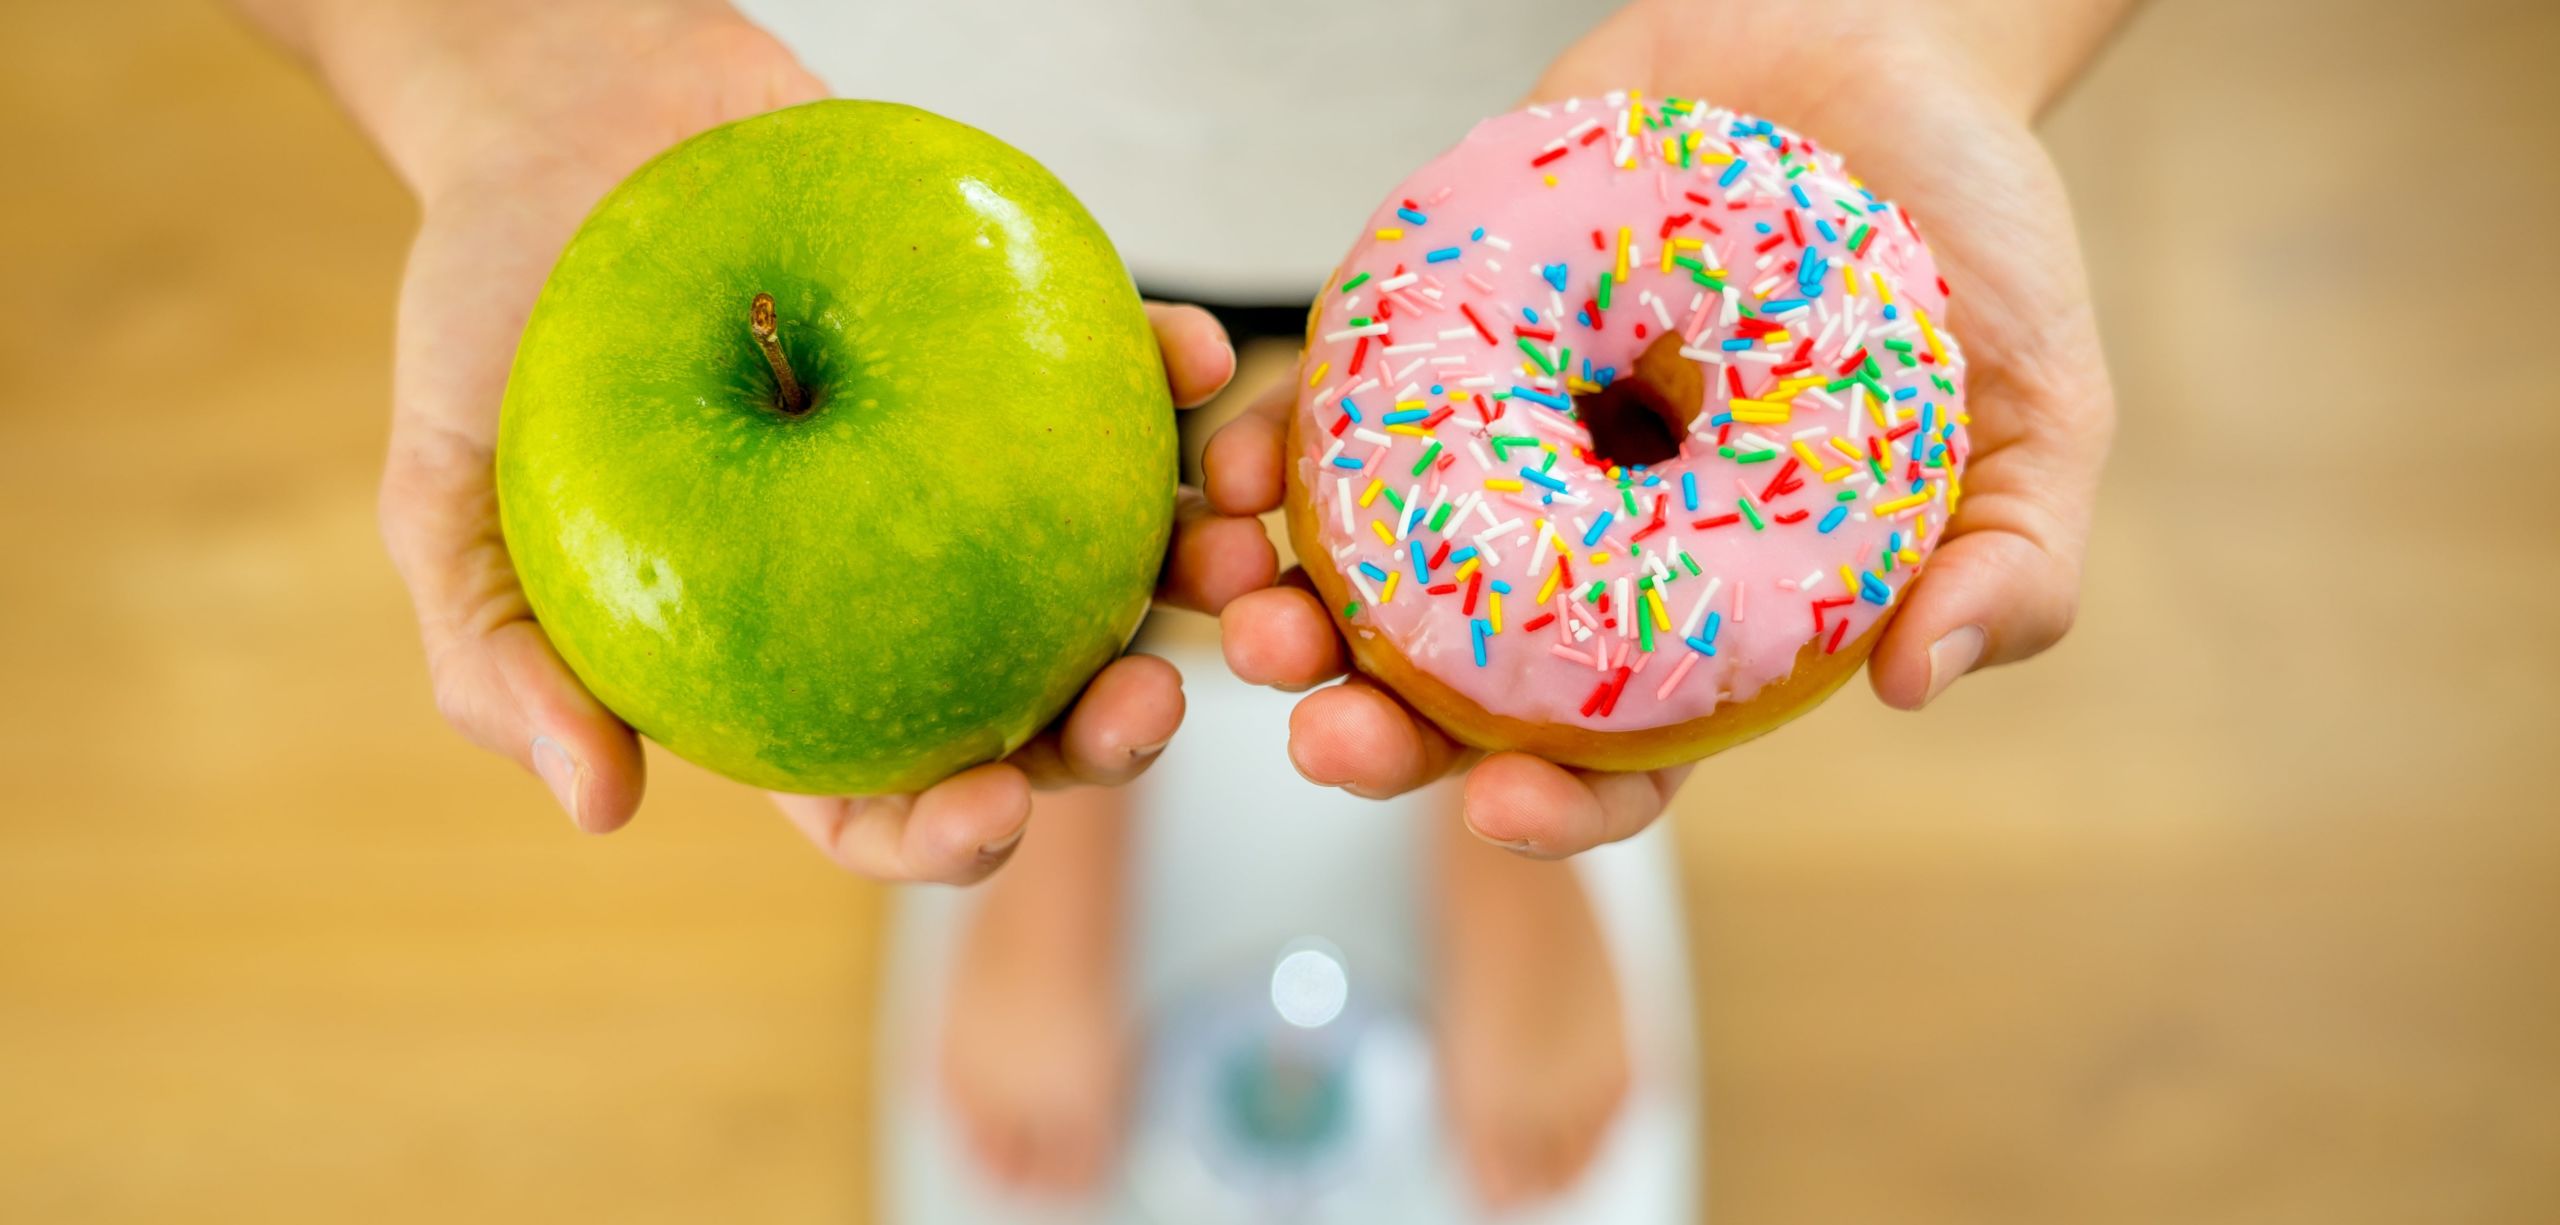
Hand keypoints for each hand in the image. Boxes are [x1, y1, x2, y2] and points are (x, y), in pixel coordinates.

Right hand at [354, 7, 1269, 880]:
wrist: (563, 110)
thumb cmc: (496, 312)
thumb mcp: (444, 496)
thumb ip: (501, 660)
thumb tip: (603, 810)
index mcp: (780, 661)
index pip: (877, 792)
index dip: (945, 833)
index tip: (993, 812)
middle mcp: (894, 582)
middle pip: (1028, 702)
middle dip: (1109, 737)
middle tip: (1147, 702)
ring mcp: (970, 466)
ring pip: (1111, 562)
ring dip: (1191, 581)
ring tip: (1230, 566)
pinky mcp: (1016, 344)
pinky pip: (1118, 378)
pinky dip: (1169, 376)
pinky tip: (1200, 366)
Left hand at [1208, 0, 2116, 856]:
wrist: (1880, 41)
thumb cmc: (1970, 245)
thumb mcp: (2040, 408)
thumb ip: (2013, 556)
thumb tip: (1920, 682)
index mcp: (1707, 607)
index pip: (1624, 751)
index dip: (1561, 804)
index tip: (1500, 808)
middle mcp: (1588, 538)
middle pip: (1461, 682)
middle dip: (1378, 730)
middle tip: (1322, 731)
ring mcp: (1506, 431)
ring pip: (1372, 561)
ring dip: (1293, 608)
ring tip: (1247, 612)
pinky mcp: (1442, 320)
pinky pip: (1338, 403)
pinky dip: (1277, 445)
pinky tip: (1235, 470)